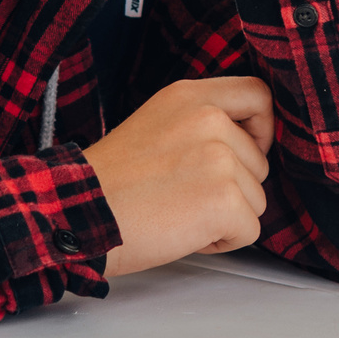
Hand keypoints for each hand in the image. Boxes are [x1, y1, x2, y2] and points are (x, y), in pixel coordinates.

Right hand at [85, 76, 272, 275]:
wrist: (78, 213)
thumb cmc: (109, 183)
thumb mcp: (156, 124)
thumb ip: (200, 123)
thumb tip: (244, 145)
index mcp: (190, 96)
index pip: (258, 95)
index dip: (260, 128)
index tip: (244, 151)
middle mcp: (210, 119)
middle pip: (260, 162)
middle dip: (232, 188)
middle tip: (182, 195)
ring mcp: (221, 159)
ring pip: (257, 200)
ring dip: (225, 216)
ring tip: (177, 212)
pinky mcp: (225, 200)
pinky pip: (250, 231)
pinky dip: (223, 242)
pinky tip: (183, 232)